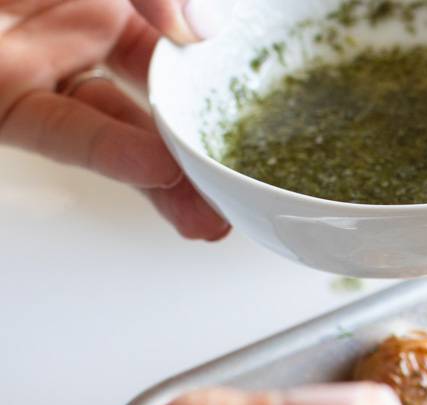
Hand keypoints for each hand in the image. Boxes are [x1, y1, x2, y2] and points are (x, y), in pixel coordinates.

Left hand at [0, 0, 232, 238]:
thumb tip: (203, 27)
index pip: (181, 44)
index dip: (221, 78)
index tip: (257, 107)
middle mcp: (79, 30)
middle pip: (162, 100)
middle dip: (207, 147)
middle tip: (244, 184)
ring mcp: (44, 70)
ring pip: (122, 131)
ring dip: (171, 177)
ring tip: (211, 211)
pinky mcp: (7, 107)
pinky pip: (68, 137)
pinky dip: (115, 158)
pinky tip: (159, 173)